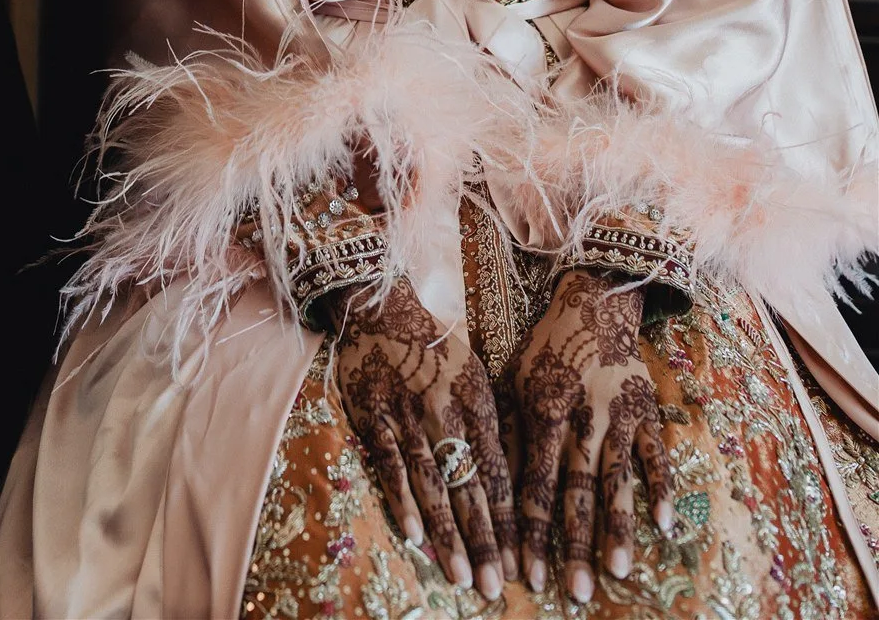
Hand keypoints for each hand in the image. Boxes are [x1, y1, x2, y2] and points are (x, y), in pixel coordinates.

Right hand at [333, 279, 516, 598]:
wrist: (380, 309)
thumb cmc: (434, 349)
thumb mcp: (474, 377)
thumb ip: (491, 427)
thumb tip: (510, 485)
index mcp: (478, 402)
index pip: (499, 473)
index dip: (511, 521)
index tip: (522, 563)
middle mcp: (447, 412)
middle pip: (470, 486)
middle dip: (486, 541)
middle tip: (497, 587)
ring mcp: (408, 416)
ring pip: (433, 483)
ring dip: (449, 534)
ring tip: (463, 576)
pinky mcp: (373, 416)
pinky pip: (391, 464)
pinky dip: (404, 500)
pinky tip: (416, 535)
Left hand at [511, 270, 673, 601]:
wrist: (594, 302)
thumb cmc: (543, 350)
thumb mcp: (511, 382)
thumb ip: (504, 435)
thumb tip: (490, 493)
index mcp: (543, 408)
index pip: (533, 481)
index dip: (530, 530)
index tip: (524, 575)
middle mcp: (582, 415)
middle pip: (576, 489)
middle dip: (574, 543)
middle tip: (574, 593)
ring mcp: (619, 414)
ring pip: (617, 479)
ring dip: (617, 527)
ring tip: (615, 570)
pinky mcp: (649, 411)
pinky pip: (657, 455)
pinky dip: (660, 488)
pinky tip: (662, 525)